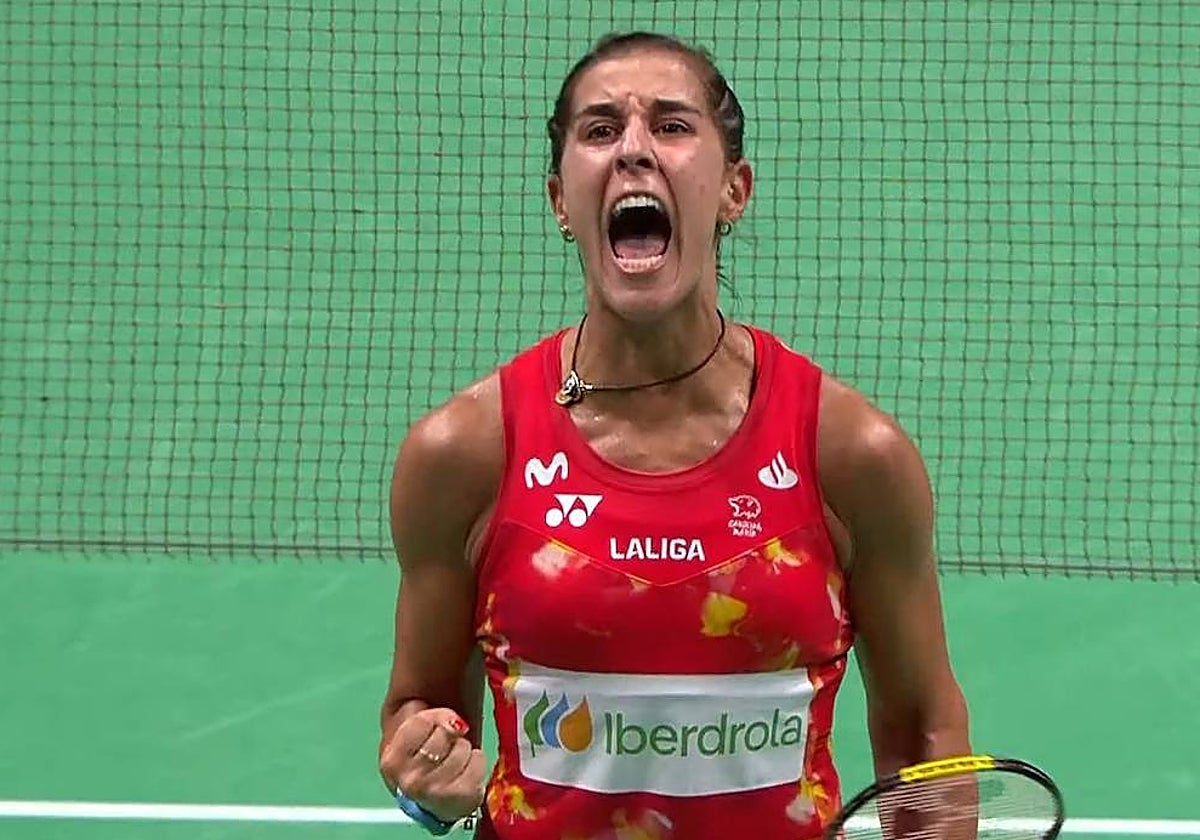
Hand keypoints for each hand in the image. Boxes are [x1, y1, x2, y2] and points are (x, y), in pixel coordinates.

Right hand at [380, 708, 486, 822]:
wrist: (428, 797)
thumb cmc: (420, 757)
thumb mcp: (412, 730)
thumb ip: (427, 717)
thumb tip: (455, 724)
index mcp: (392, 762)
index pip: (421, 722)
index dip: (434, 717)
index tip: (434, 727)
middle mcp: (410, 782)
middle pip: (444, 733)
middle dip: (448, 733)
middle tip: (442, 748)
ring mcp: (436, 794)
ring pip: (462, 747)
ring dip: (462, 747)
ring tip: (452, 760)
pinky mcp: (461, 800)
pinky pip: (479, 760)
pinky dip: (477, 759)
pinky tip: (465, 769)